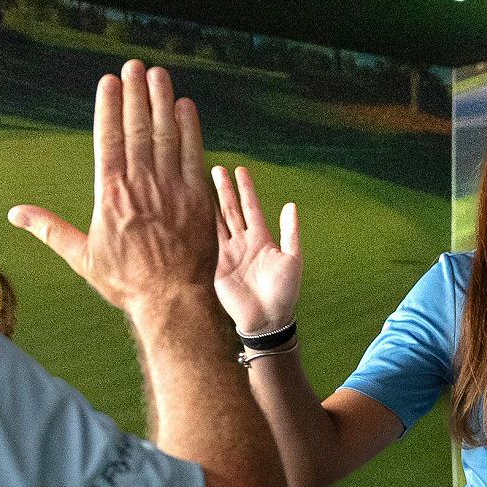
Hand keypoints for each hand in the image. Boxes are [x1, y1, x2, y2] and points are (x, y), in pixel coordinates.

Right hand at [10, 60, 216, 312]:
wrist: (172, 300)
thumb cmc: (126, 282)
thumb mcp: (82, 257)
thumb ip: (49, 229)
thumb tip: (14, 214)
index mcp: (110, 195)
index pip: (109, 139)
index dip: (110, 107)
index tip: (109, 81)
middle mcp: (140, 185)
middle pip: (137, 128)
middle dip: (135, 93)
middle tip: (134, 66)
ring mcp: (171, 189)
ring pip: (166, 134)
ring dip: (161, 101)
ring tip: (157, 75)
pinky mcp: (197, 197)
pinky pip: (193, 154)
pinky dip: (190, 128)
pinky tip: (185, 107)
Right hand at [211, 166, 301, 336]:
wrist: (267, 318)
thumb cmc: (285, 291)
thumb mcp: (293, 259)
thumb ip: (290, 233)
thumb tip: (291, 205)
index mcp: (261, 238)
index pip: (251, 207)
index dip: (246, 189)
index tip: (240, 170)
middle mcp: (243, 242)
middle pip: (231, 209)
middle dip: (224, 189)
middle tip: (217, 168)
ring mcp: (228, 253)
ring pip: (218, 222)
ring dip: (211, 203)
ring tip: (201, 183)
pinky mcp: (217, 265)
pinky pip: (208, 241)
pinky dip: (201, 226)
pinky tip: (193, 211)